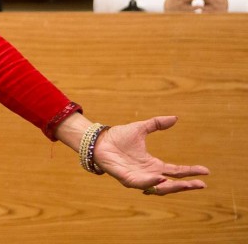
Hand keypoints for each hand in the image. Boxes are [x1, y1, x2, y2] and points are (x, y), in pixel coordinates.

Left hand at [92, 116, 208, 194]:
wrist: (99, 140)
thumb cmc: (118, 137)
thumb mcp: (141, 128)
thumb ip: (157, 124)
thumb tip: (175, 118)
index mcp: (153, 164)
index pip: (176, 171)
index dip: (191, 172)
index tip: (206, 171)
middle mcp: (148, 174)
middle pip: (171, 183)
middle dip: (186, 186)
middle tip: (201, 184)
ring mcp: (138, 178)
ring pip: (159, 188)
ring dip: (172, 187)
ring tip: (185, 184)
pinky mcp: (127, 178)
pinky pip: (141, 184)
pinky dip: (151, 182)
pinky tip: (161, 177)